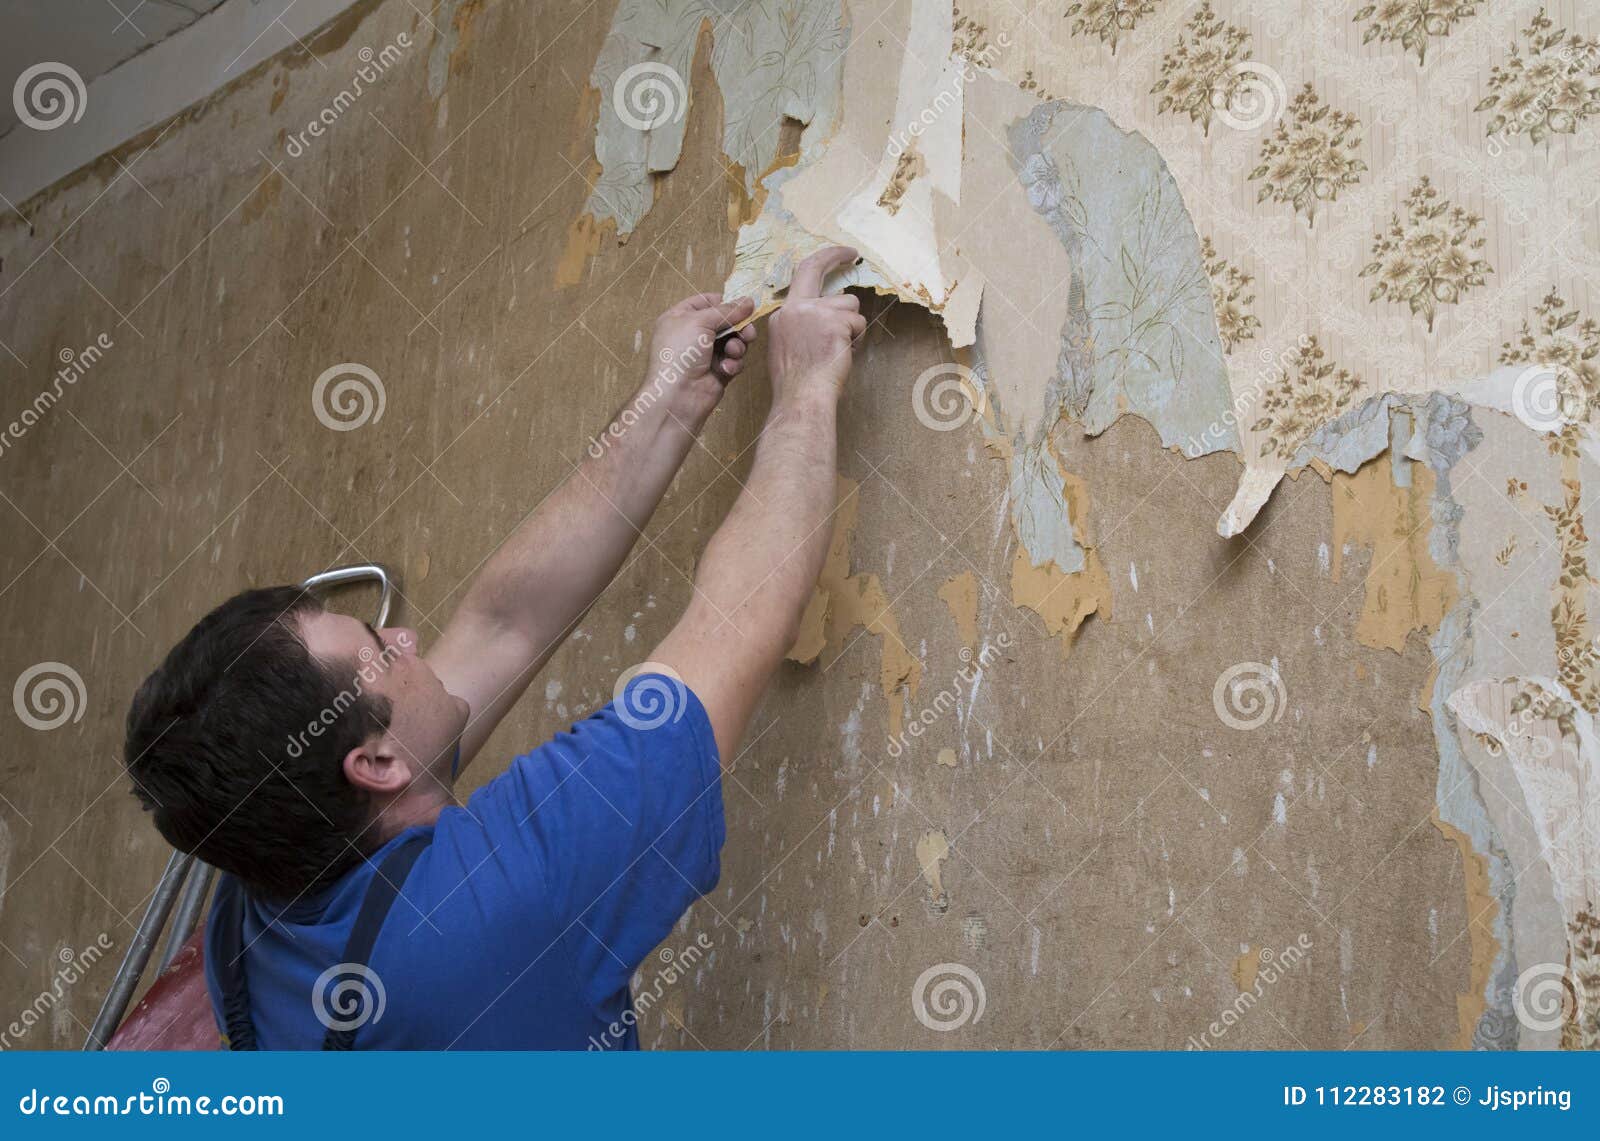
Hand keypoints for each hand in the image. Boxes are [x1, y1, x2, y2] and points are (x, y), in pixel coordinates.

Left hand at [645, 293, 759, 414]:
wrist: (678, 395)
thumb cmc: (681, 353)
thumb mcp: (700, 322)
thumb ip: (726, 310)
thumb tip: (749, 300)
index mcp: (680, 317)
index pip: (706, 302)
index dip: (725, 303)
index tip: (742, 306)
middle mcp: (693, 334)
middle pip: (725, 322)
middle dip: (738, 326)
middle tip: (748, 332)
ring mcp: (706, 353)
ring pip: (733, 341)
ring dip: (737, 345)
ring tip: (733, 352)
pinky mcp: (718, 370)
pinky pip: (734, 360)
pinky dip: (733, 363)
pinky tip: (726, 369)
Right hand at [767, 246, 865, 409]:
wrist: (801, 399)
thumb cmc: (798, 385)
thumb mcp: (788, 348)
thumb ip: (802, 326)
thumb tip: (829, 317)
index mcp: (782, 315)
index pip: (799, 277)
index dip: (819, 262)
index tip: (833, 256)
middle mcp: (795, 308)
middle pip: (816, 267)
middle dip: (834, 254)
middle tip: (852, 252)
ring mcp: (813, 312)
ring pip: (848, 304)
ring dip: (851, 326)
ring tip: (838, 350)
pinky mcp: (834, 322)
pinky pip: (858, 324)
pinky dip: (856, 340)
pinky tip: (842, 355)